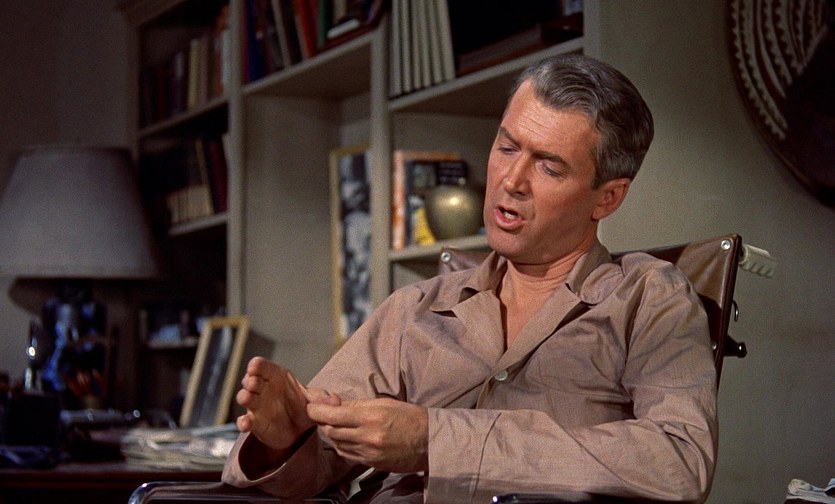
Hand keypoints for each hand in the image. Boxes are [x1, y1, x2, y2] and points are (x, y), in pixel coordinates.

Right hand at [236, 357, 335, 451]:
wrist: (299, 430)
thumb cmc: (303, 406)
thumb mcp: (314, 400)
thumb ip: (323, 398)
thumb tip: (337, 402)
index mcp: (275, 376)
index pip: (262, 366)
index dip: (257, 365)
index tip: (255, 367)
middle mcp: (262, 388)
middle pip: (251, 380)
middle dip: (250, 380)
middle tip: (253, 383)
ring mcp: (256, 405)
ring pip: (245, 398)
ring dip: (245, 397)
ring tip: (247, 398)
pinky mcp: (254, 422)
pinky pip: (244, 421)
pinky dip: (243, 422)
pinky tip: (245, 424)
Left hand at [307, 397, 428, 472]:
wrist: (429, 442)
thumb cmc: (410, 417)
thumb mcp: (385, 403)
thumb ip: (356, 404)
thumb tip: (333, 402)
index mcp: (371, 416)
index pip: (333, 414)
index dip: (317, 410)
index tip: (311, 405)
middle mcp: (367, 436)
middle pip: (331, 430)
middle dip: (323, 421)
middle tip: (323, 412)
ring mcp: (368, 453)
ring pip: (337, 443)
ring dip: (333, 433)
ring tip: (337, 424)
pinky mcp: (371, 464)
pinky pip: (347, 454)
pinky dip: (343, 445)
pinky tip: (348, 438)